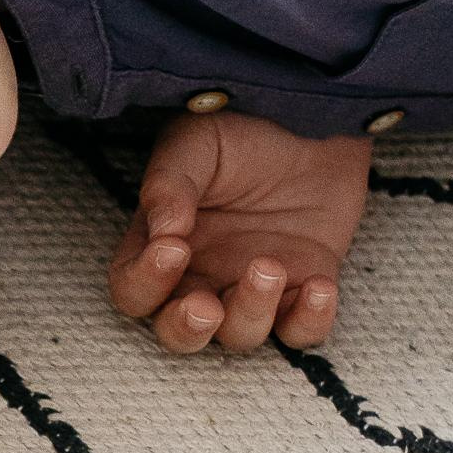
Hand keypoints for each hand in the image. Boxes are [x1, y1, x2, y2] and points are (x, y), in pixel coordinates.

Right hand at [106, 111, 371, 356]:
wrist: (313, 115)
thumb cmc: (243, 127)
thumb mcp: (195, 142)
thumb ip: (170, 184)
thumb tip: (163, 231)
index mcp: (162, 244)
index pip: (134, 289)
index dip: (146, 282)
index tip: (173, 250)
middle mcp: (202, 276)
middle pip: (178, 333)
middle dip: (188, 330)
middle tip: (205, 308)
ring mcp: (252, 288)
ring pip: (240, 336)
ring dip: (251, 313)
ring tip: (269, 266)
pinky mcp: (303, 289)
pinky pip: (301, 331)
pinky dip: (309, 320)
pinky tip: (318, 285)